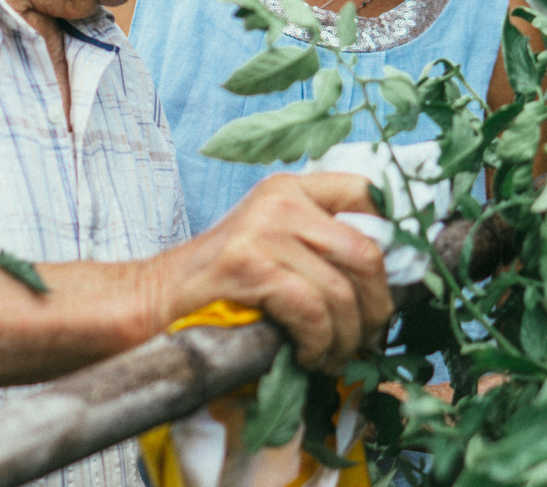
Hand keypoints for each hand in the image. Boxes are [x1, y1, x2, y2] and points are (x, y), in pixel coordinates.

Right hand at [152, 172, 391, 371]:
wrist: (153, 302)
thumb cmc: (221, 286)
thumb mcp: (274, 248)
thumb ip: (321, 248)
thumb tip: (393, 283)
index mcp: (290, 188)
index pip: (366, 192)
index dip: (393, 238)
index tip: (389, 283)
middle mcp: (280, 199)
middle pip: (366, 251)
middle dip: (376, 306)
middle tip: (366, 339)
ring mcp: (264, 229)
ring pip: (341, 289)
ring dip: (347, 337)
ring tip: (332, 357)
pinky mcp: (250, 264)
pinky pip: (312, 310)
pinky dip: (319, 342)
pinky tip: (307, 355)